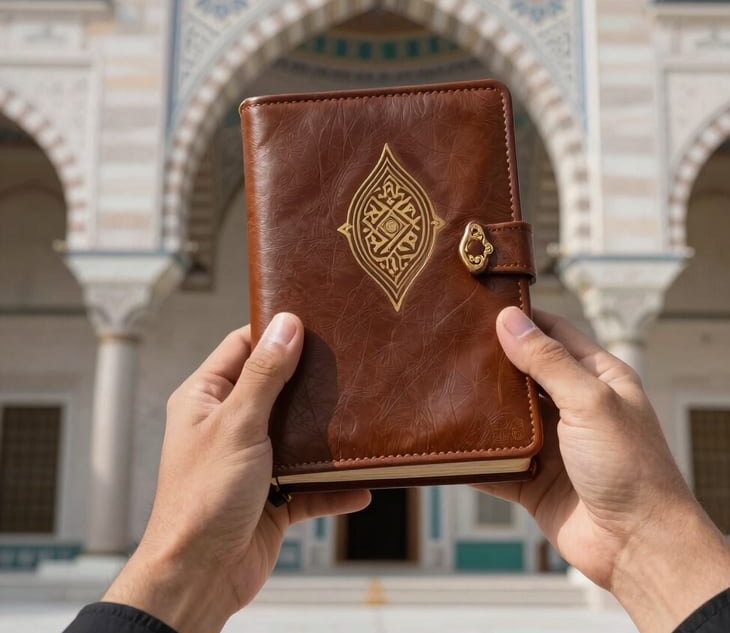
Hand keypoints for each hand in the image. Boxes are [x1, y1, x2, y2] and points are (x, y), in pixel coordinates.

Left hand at [103, 314, 370, 632]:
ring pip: (298, 434)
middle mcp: (229, 425)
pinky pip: (311, 484)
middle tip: (345, 364)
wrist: (200, 577)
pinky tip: (359, 484)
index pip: (242, 347)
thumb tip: (286, 326)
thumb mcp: (237, 425)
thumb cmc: (200, 500)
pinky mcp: (273, 496)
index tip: (312, 322)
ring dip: (325, 434)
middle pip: (277, 387)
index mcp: (206, 399)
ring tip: (357, 419)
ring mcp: (253, 461)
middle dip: (310, 381)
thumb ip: (264, 375)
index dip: (274, 333)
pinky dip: (333, 485)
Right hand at [476, 307, 729, 632]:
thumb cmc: (632, 469)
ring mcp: (552, 444)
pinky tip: (448, 445)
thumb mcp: (590, 402)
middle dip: (492, 361)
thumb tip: (510, 319)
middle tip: (452, 346)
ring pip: (506, 418)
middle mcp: (574, 406)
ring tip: (442, 387)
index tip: (482, 306)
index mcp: (597, 378)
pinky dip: (475, 457)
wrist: (639, 547)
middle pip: (524, 373)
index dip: (521, 318)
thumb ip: (548, 361)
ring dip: (480, 409)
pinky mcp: (533, 479)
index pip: (553, 334)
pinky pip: (496, 462)